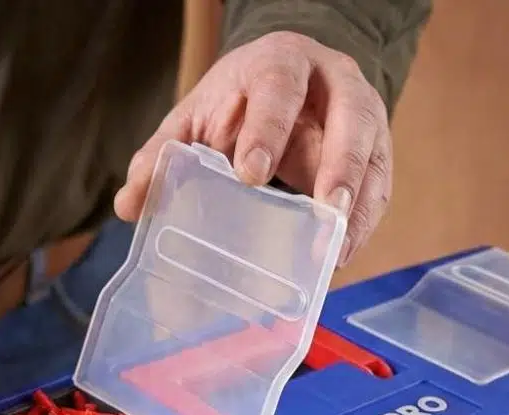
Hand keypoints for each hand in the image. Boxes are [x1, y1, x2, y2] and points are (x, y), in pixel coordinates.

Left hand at [115, 31, 390, 266]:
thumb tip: (128, 204)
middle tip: (326, 210)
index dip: (267, 129)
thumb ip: (164, 155)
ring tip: (338, 247)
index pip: (278, 88)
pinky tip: (343, 254)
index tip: (250, 173)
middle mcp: (333, 84)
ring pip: (374, 154)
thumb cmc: (238, 104)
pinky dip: (365, 223)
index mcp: (281, 65)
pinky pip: (379, 188)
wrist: (287, 83)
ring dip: (360, 201)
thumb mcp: (197, 119)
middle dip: (340, 164)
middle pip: (349, 115)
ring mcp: (363, 117)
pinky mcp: (376, 154)